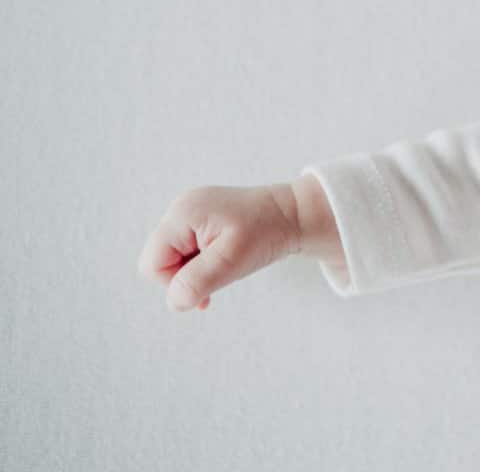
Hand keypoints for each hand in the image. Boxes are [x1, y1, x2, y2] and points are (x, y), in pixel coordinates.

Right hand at [137, 183, 304, 311]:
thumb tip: (173, 302)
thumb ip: (198, 280)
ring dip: (196, 271)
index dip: (175, 282)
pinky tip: (223, 264)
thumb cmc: (268, 232)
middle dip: (185, 276)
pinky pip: (187, 250)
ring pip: (173, 258)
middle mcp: (181, 209)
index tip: (209, 281)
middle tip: (220, 274)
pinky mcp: (201, 221)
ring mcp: (190, 213)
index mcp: (182, 214)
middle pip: (159, 261)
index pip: (152, 264)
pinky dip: (202, 263)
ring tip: (226, 265)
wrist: (294, 214)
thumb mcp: (233, 259)